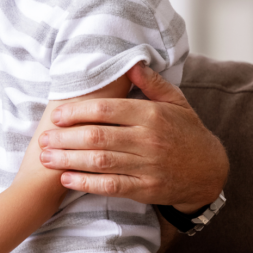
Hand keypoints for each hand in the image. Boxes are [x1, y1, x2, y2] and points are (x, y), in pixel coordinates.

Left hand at [38, 62, 228, 208]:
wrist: (210, 171)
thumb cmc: (186, 131)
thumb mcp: (175, 101)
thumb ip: (151, 83)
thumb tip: (132, 62)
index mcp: (151, 115)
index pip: (106, 110)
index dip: (77, 112)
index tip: (56, 115)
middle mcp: (148, 140)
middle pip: (98, 137)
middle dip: (65, 138)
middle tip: (42, 139)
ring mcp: (147, 167)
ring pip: (101, 162)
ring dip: (69, 160)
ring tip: (46, 158)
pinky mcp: (146, 190)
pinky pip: (112, 186)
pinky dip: (87, 183)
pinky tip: (67, 179)